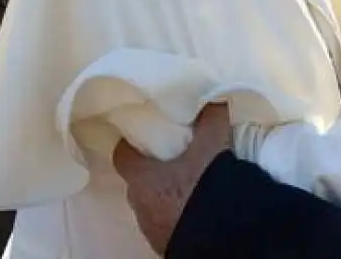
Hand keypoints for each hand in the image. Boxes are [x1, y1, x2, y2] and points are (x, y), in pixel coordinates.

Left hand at [113, 104, 230, 255]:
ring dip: (166, 192)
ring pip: (152, 201)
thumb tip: (214, 99)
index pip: (122, 154)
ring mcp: (150, 226)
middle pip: (138, 178)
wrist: (218, 234)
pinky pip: (166, 220)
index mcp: (141, 177)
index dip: (132, 142)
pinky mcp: (164, 242)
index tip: (145, 132)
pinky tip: (195, 204)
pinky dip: (176, 211)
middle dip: (154, 168)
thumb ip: (211, 120)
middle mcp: (138, 203)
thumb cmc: (204, 185)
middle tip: (175, 155)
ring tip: (189, 181)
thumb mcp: (212, 145)